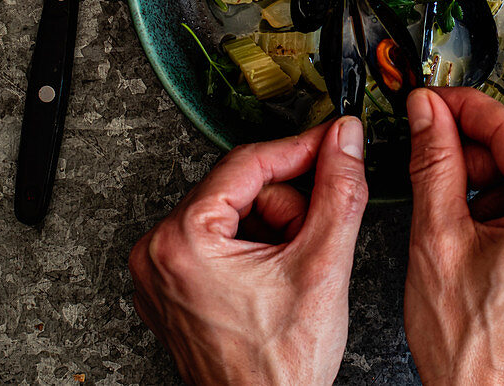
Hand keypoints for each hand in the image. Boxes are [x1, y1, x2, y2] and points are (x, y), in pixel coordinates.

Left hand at [129, 117, 367, 385]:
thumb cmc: (280, 368)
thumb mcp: (322, 266)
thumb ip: (339, 191)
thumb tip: (345, 140)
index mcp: (181, 240)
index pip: (248, 162)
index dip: (300, 149)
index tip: (334, 140)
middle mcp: (157, 250)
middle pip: (241, 188)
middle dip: (289, 208)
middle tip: (313, 243)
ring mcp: (161, 271)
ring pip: (235, 213)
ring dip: (276, 230)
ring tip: (293, 272)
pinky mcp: (172, 286)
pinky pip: (219, 240)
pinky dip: (256, 248)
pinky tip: (274, 280)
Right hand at [403, 88, 503, 385]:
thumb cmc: (466, 343)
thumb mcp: (436, 237)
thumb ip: (434, 161)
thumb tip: (428, 114)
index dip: (466, 109)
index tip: (436, 101)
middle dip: (478, 147)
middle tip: (433, 146)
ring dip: (495, 181)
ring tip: (454, 210)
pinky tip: (480, 231)